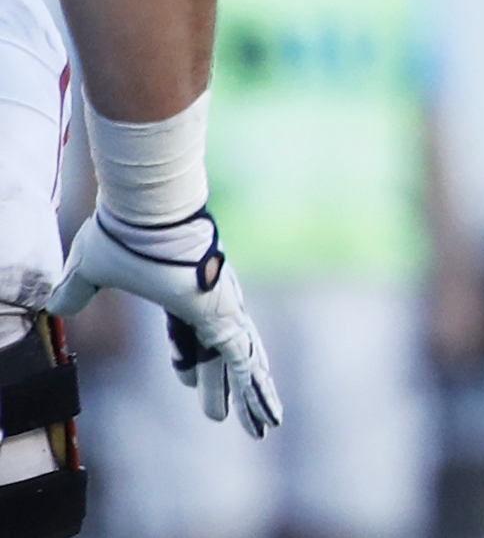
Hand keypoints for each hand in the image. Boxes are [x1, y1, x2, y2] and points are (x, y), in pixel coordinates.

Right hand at [52, 210, 281, 436]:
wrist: (148, 214)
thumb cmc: (121, 235)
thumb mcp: (89, 269)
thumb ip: (77, 290)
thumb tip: (58, 306)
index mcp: (177, 290)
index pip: (186, 332)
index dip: (186, 357)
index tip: (184, 379)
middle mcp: (206, 300)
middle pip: (217, 352)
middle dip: (221, 383)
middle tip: (225, 413)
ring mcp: (222, 308)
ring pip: (241, 362)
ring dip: (250, 396)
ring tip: (263, 426)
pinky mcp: (226, 318)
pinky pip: (245, 362)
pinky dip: (256, 388)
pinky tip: (268, 411)